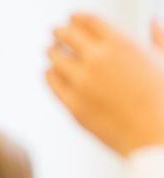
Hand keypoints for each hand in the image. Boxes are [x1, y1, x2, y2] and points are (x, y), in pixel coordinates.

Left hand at [47, 13, 163, 155]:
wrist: (155, 135)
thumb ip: (158, 37)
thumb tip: (153, 22)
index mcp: (121, 44)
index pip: (88, 21)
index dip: (76, 17)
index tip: (72, 18)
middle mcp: (97, 60)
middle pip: (66, 35)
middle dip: (61, 31)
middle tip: (57, 32)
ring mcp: (82, 83)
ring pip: (55, 57)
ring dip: (53, 51)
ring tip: (52, 50)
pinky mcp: (72, 104)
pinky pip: (52, 82)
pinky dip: (50, 73)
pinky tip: (51, 71)